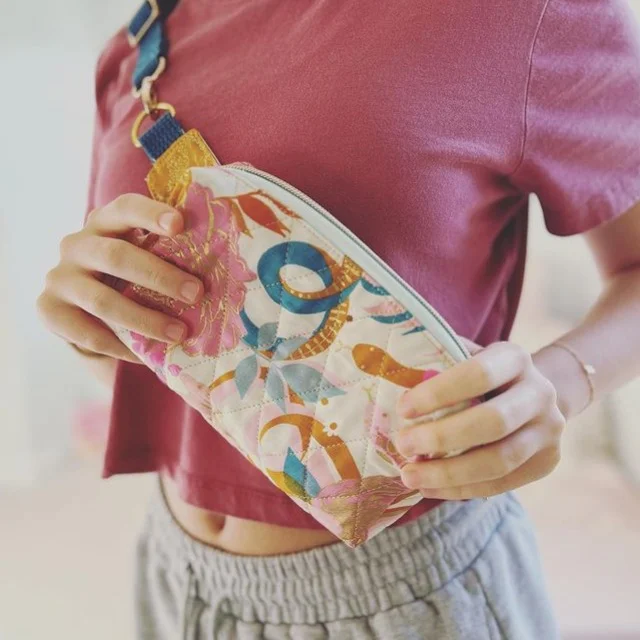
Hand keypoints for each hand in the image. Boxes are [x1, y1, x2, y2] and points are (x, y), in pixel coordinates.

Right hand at [37, 194, 203, 361]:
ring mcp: (60, 278)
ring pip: (103, 301)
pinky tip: (145, 356)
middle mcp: (77, 244)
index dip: (150, 213)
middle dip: (160, 276)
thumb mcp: (143, 256)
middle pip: (117, 256)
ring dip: (146, 319)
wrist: (83, 307)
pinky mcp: (49, 310)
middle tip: (196, 293)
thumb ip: (167, 253)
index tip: (179, 224)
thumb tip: (224, 267)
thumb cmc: (128, 275)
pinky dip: (121, 346)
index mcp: (104, 222)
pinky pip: (89, 334)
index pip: (125, 207)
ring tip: (180, 333)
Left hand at [394, 340, 565, 498]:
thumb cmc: (480, 375)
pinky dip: (462, 489)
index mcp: (514, 358)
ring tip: (410, 476)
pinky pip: (502, 484)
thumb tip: (389, 378)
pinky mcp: (546, 463)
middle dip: (441, 437)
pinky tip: (430, 488)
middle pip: (493, 422)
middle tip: (402, 445)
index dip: (438, 392)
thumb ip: (435, 363)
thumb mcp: (462, 356)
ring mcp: (548, 430)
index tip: (403, 409)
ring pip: (499, 461)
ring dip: (449, 473)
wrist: (531, 394)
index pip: (478, 374)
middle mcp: (540, 392)